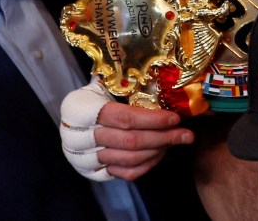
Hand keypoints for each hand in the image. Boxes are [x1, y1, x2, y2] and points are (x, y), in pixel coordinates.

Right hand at [60, 81, 192, 181]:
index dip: (153, 120)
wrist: (71, 121)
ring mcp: (87, 158)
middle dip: (164, 138)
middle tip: (187, 134)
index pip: (125, 118)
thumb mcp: (102, 85)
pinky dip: (148, 164)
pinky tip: (161, 152)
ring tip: (177, 140)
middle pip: (131, 141)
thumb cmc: (92, 98)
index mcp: (82, 110)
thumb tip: (164, 82)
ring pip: (131, 159)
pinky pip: (127, 173)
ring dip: (159, 150)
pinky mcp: (95, 172)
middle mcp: (80, 138)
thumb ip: (126, 84)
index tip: (175, 118)